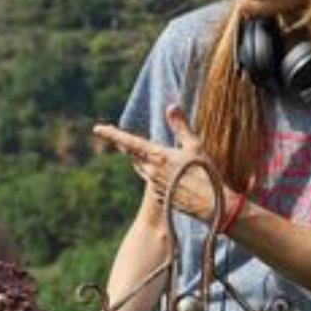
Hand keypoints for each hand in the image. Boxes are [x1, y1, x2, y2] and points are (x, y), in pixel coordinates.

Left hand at [93, 104, 231, 222]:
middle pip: (132, 154)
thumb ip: (180, 126)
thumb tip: (171, 106)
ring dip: (138, 158)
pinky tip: (159, 170)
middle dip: (125, 145)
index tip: (97, 129)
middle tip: (115, 138)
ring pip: (140, 167)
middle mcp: (150, 171)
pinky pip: (150, 179)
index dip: (112, 135)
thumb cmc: (206, 173)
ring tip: (135, 150)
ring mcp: (153, 184)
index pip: (129, 142)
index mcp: (157, 156)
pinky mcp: (159, 195)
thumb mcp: (195, 146)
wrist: (212, 205)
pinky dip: (151, 171)